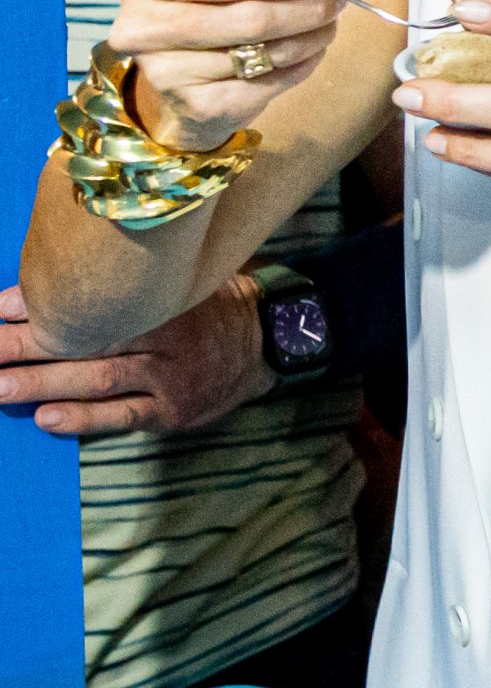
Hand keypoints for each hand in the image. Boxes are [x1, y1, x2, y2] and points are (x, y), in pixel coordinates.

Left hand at [0, 277, 274, 436]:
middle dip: (27, 344)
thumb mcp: (178, 277)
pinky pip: (123, 416)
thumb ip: (134, 278)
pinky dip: (84, 419)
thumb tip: (62, 267)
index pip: (94, 299)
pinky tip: (47, 419)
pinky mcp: (171, 410)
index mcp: (161, 293)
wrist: (265, 341)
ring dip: (42, 383)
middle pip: (87, 338)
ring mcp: (168, 374)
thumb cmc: (207, 304)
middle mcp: (164, 331)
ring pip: (98, 379)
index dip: (43, 302)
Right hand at [110, 0, 340, 150]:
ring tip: (328, 23)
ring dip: (308, 37)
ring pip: (261, 52)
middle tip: (335, 1)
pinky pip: (266, 84)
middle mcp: (141, 28)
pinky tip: (312, 51)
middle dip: (301, 8)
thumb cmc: (206, 1)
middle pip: (245, 18)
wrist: (185, 73)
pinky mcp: (197, 106)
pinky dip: (300, 65)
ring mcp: (166, 73)